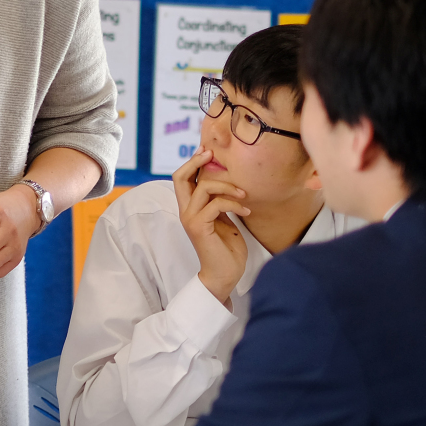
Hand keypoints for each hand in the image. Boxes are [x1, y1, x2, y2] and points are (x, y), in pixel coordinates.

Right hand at [171, 149, 250, 302]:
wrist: (225, 275)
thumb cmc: (227, 249)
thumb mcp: (224, 219)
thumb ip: (218, 202)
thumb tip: (225, 182)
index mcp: (190, 208)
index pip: (182, 178)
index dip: (192, 162)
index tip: (207, 151)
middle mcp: (185, 211)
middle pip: (179, 177)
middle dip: (196, 161)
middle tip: (212, 154)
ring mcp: (190, 219)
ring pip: (204, 187)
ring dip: (228, 187)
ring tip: (244, 196)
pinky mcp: (199, 226)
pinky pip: (216, 204)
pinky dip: (234, 203)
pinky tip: (246, 210)